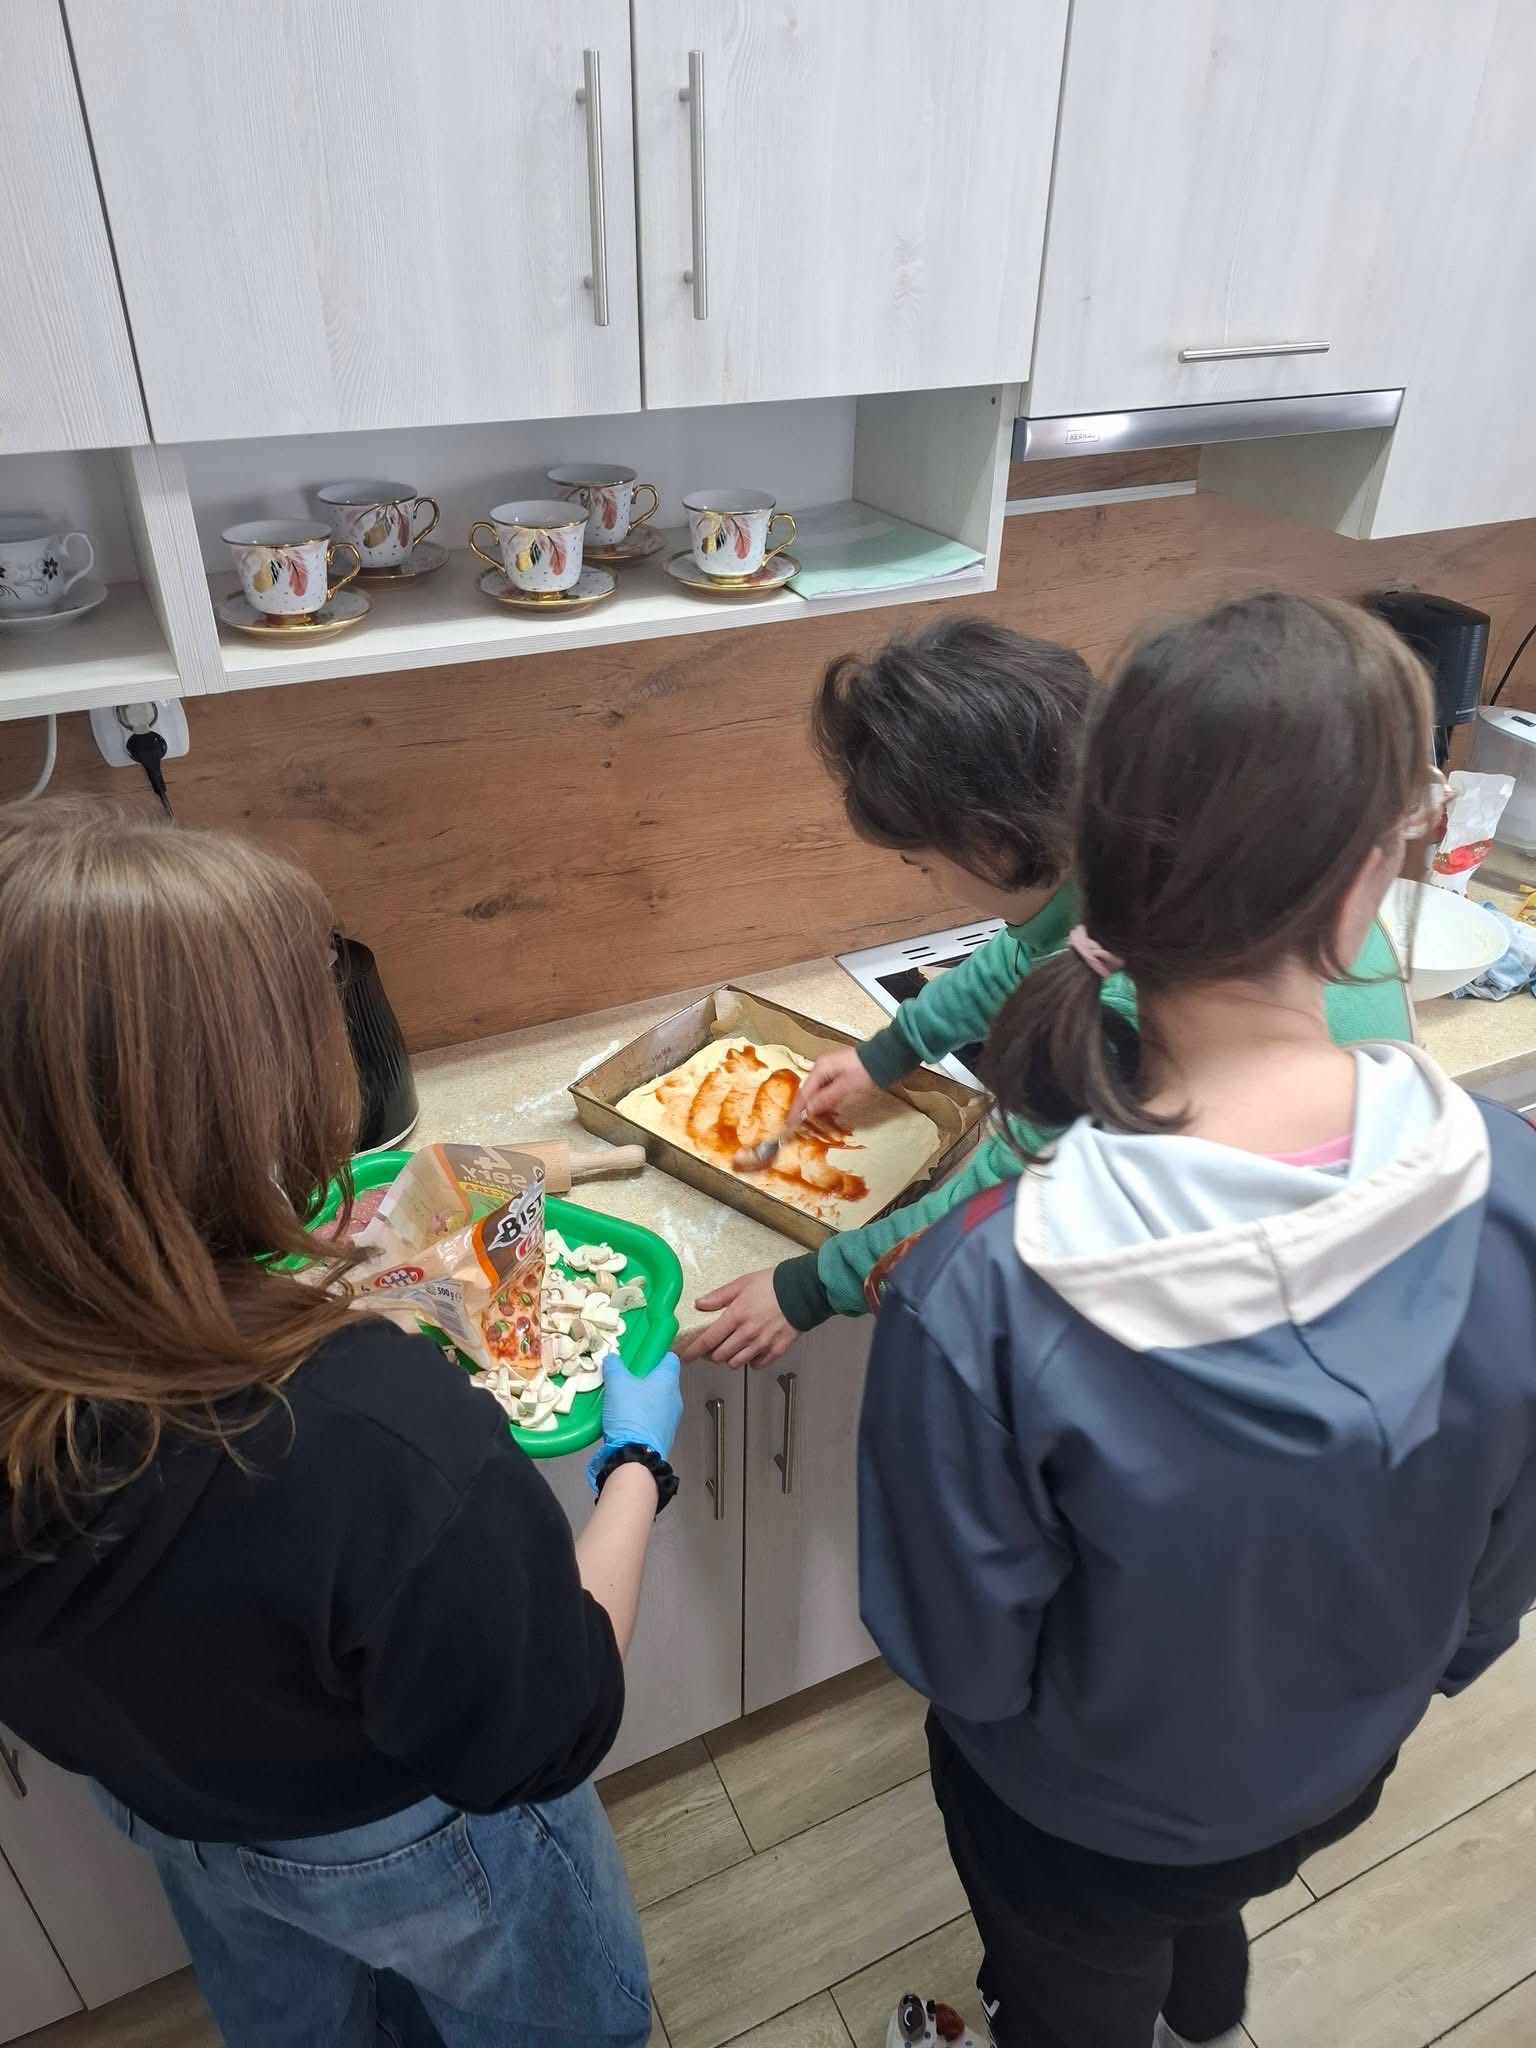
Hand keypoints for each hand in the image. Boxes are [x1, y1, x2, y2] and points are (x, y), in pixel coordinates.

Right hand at [591, 1350, 681, 1473]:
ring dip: (643, 1400)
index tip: (642, 1358)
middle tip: (625, 1380)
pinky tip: (626, 1422)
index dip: (656, 1356)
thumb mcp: (617, 1384)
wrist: (635, 1456)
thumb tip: (612, 1359)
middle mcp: (675, 1398)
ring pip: (658, 1402)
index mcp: (668, 1380)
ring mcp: (672, 1419)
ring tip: (622, 1403)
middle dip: (645, 1380)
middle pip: (663, 1381)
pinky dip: (642, 1418)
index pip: (670, 1359)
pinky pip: (654, 1420)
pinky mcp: (664, 1436)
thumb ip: (614, 1367)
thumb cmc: (631, 1414)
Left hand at [683, 1269, 797, 1368]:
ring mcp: (762, 1344)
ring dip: (729, 1358)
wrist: (803, 1290)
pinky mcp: (777, 1350)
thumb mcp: (743, 1283)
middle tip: (712, 1347)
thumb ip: (720, 1296)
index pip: (708, 1340)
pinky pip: (757, 1364)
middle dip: (712, 1354)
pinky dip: (751, 1361)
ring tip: (731, 1348)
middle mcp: (747, 1334)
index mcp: (736, 1316)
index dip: (694, 1351)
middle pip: (720, 1355)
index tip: (685, 1357)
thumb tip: (700, 1304)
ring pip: (736, 1363)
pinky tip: (751, 1351)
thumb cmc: (773, 1284)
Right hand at [793, 1046, 873, 1124]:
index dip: (797, 1109)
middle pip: (808, 1092)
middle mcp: (821, 1068)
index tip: (790, 1123)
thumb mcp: (845, 1086)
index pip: (804, 1092)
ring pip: (817, 1092)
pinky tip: (826, 1110)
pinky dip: (824, 1101)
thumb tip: (809, 1109)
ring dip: (815, 1106)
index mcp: (820, 1069)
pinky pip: (825, 1090)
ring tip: (811, 1121)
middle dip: (805, 1108)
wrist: (882, 1057)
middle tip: (800, 1124)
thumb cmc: (864, 1070)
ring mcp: (828, 1070)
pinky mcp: (837, 1074)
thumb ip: (826, 1098)